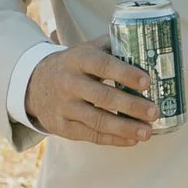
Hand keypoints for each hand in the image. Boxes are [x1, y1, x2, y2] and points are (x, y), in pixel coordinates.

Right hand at [23, 43, 158, 145]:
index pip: (103, 65)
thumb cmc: (73, 66)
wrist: (34, 83)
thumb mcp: (86, 49)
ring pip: (97, 120)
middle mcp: (69, 83)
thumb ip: (113, 47)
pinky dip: (113, 139)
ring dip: (125, 128)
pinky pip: (90, 135)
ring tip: (147, 132)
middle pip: (102, 97)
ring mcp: (64, 107)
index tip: (147, 81)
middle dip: (131, 106)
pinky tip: (132, 140)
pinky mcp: (62, 126)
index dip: (125, 73)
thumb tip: (149, 48)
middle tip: (154, 112)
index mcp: (78, 59)